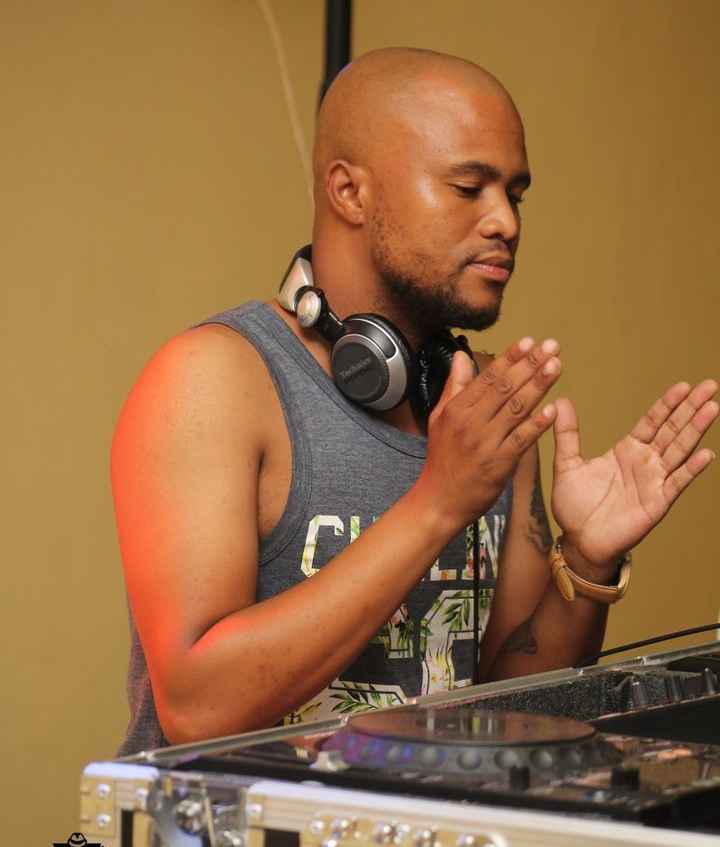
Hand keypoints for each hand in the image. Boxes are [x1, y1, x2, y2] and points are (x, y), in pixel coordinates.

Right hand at [417, 336, 561, 533]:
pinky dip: (538, 424)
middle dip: (530, 364)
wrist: (439, 500)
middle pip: (505, 388)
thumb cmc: (442, 459)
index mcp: (457, 409)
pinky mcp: (499, 464)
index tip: (529, 341)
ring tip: (556, 366)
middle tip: (552, 346)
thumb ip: (454, 386)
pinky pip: (522, 440)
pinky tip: (554, 410)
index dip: (510, 358)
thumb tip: (461, 356)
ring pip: (517, 409)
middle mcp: (471, 423)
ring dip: (539, 386)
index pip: (488, 378)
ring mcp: (485, 443)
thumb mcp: (439, 418)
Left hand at [550, 380, 718, 571]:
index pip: (652, 422)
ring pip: (679, 450)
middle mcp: (645, 463)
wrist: (579, 541)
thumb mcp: (567, 464)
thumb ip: (567, 433)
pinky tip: (706, 454)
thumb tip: (560, 400)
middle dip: (691, 408)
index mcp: (626, 451)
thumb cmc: (574, 505)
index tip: (683, 385)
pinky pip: (676, 483)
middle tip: (710, 385)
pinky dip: (691, 469)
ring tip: (713, 408)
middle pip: (672, 430)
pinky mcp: (657, 503)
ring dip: (696, 430)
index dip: (667, 404)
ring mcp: (654, 482)